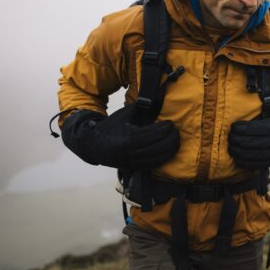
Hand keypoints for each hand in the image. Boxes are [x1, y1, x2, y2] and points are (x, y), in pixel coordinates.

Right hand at [61, 107, 179, 170]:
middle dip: (170, 139)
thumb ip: (142, 109)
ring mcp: (132, 163)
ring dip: (170, 149)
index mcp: (126, 140)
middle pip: (157, 148)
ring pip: (157, 159)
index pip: (151, 136)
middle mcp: (129, 154)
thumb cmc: (110, 127)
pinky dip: (164, 158)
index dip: (163, 130)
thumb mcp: (125, 115)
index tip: (170, 123)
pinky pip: (153, 165)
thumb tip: (160, 100)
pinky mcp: (134, 168)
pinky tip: (169, 150)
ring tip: (175, 139)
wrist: (93, 145)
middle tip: (175, 131)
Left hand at [228, 109, 269, 168]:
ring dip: (237, 152)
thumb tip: (236, 127)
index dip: (239, 129)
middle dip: (235, 140)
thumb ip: (256, 123)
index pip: (252, 129)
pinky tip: (237, 157)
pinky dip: (243, 162)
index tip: (233, 127)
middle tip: (230, 138)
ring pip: (250, 155)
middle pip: (249, 143)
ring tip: (231, 147)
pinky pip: (254, 165)